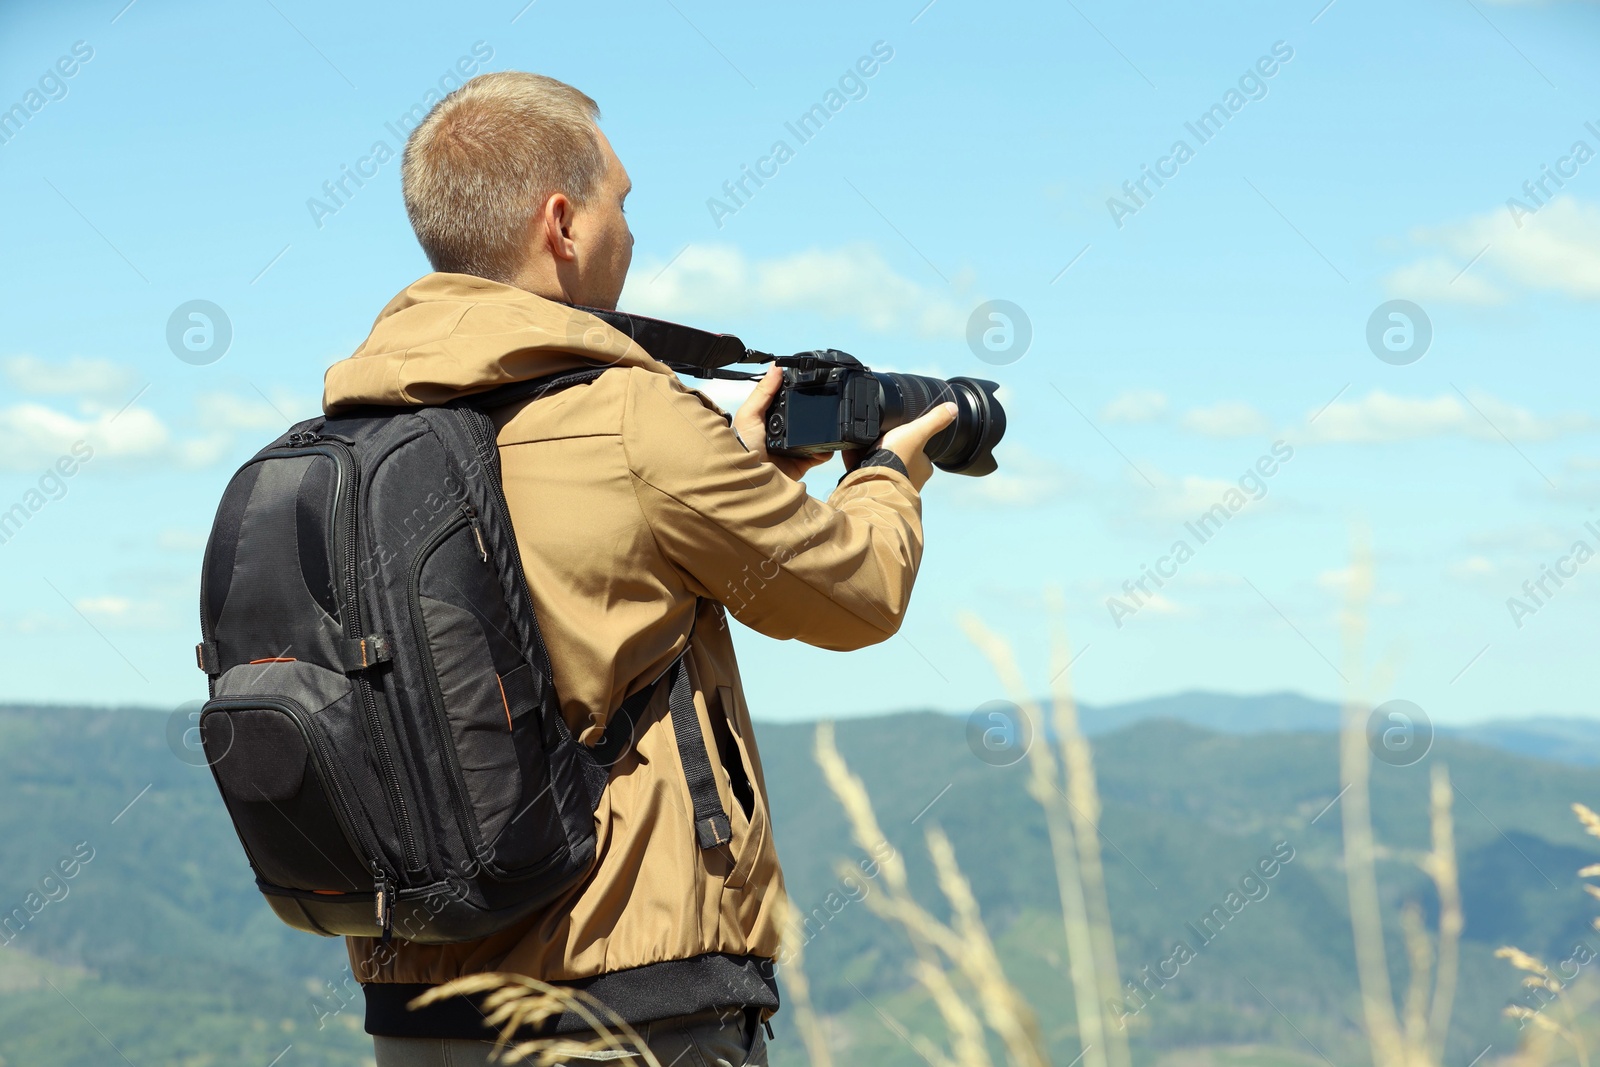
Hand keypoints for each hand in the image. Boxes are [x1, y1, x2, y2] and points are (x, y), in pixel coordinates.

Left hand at [733, 366, 834, 480]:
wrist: (747, 477)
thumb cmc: (741, 446)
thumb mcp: (750, 413)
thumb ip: (763, 391)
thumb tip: (776, 367)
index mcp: (770, 420)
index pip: (788, 403)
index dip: (798, 395)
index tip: (810, 384)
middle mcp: (782, 434)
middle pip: (804, 419)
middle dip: (814, 413)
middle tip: (823, 405)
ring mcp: (793, 449)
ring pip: (815, 436)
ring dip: (823, 431)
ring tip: (828, 424)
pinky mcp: (801, 463)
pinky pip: (819, 455)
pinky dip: (825, 451)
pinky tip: (824, 446)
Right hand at [844, 402, 958, 490]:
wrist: (871, 482)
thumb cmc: (897, 459)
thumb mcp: (917, 432)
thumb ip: (934, 420)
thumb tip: (953, 408)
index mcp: (922, 468)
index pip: (921, 454)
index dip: (911, 442)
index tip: (901, 434)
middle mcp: (909, 481)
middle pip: (900, 461)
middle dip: (889, 451)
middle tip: (878, 440)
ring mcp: (889, 486)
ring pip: (881, 468)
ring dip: (873, 459)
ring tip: (864, 447)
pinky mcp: (870, 488)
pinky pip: (863, 473)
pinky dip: (857, 465)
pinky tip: (851, 454)